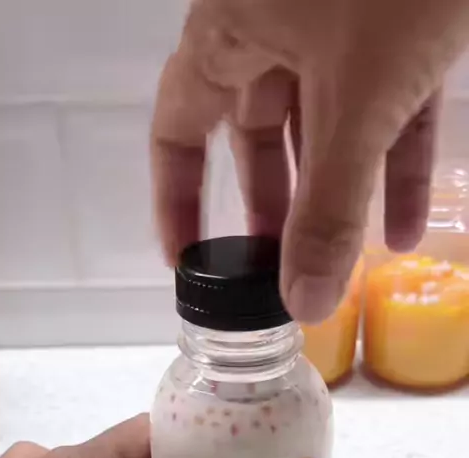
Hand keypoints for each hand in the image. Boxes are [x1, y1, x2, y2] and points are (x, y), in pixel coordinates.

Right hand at [151, 0, 468, 321]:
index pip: (178, 128)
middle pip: (255, 134)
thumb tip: (304, 304)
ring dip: (337, 196)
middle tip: (277, 269)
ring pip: (324, 126)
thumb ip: (328, 208)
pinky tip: (406, 226)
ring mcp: (335, 26)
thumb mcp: (358, 101)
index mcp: (231, 32)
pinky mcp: (394, 26)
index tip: (188, 259)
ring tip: (345, 264)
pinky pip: (384, 106)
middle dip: (272, 208)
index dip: (177, 199)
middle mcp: (272, 27)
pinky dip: (393, 164)